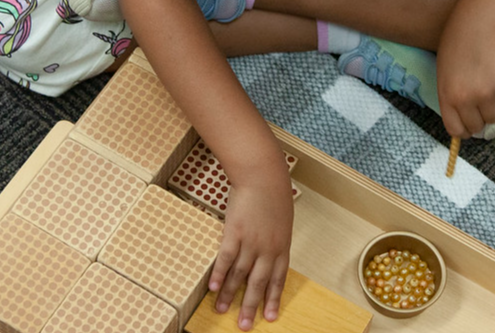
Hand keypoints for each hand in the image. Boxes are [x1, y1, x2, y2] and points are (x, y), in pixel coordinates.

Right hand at [208, 168, 293, 329]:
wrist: (263, 176)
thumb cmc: (273, 196)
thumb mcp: (282, 222)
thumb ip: (275, 241)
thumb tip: (268, 255)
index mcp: (282, 247)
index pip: (278, 279)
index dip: (272, 299)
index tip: (269, 317)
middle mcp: (267, 248)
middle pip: (258, 283)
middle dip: (251, 306)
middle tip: (244, 326)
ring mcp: (251, 242)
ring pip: (239, 275)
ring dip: (229, 294)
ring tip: (222, 311)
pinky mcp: (234, 232)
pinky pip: (226, 258)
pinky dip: (219, 274)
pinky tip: (213, 288)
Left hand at [436, 28, 494, 137]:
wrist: (477, 25)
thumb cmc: (457, 46)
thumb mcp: (444, 74)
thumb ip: (451, 98)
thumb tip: (465, 121)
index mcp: (446, 97)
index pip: (455, 130)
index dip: (464, 130)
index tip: (468, 127)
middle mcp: (465, 100)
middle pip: (477, 128)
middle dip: (480, 121)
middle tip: (481, 106)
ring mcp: (485, 95)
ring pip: (494, 118)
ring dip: (493, 108)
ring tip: (488, 87)